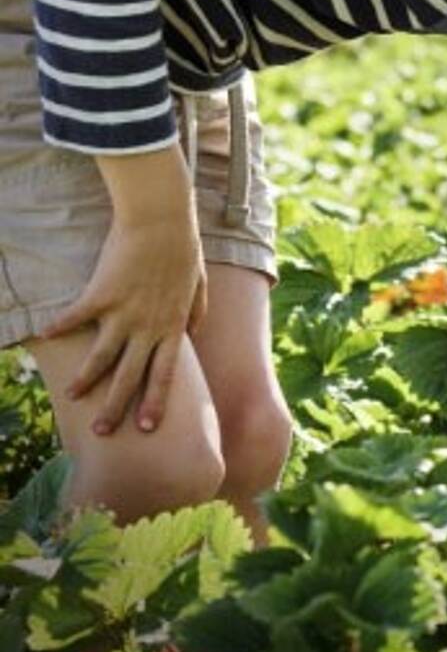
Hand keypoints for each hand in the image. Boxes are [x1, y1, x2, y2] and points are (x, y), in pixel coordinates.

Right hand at [43, 208, 205, 434]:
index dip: (156, 401)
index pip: (165, 373)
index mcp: (173, 326)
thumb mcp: (198, 285)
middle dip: (116, 406)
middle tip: (103, 431)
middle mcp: (148, 326)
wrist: (162, 220)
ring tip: (71, 396)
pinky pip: (75, 317)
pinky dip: (59, 327)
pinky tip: (43, 337)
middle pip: (130, 376)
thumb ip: (197, 312)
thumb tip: (194, 333)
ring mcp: (124, 312)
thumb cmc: (182, 250)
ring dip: (85, 380)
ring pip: (101, 356)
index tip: (148, 427)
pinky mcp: (101, 295)